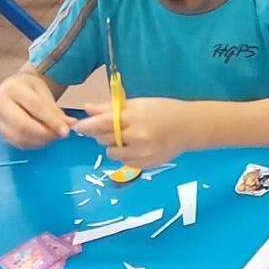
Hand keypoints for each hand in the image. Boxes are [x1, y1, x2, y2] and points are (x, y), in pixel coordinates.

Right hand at [0, 72, 75, 148]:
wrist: (12, 88)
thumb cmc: (29, 88)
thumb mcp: (44, 92)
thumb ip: (56, 110)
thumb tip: (71, 124)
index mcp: (12, 88)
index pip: (35, 107)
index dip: (52, 121)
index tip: (66, 130)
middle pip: (22, 125)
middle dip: (45, 134)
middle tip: (60, 135)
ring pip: (18, 137)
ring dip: (40, 140)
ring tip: (53, 136)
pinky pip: (15, 142)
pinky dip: (32, 143)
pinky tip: (43, 139)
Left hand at [76, 96, 190, 166]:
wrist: (191, 127)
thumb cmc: (165, 110)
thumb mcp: (140, 104)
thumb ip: (112, 107)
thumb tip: (87, 108)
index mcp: (134, 118)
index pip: (101, 123)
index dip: (86, 126)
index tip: (78, 127)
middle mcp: (136, 136)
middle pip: (103, 139)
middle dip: (102, 134)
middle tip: (113, 128)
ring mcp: (141, 153)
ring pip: (111, 153)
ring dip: (113, 145)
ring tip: (127, 138)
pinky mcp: (145, 164)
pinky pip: (123, 162)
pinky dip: (125, 154)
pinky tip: (137, 146)